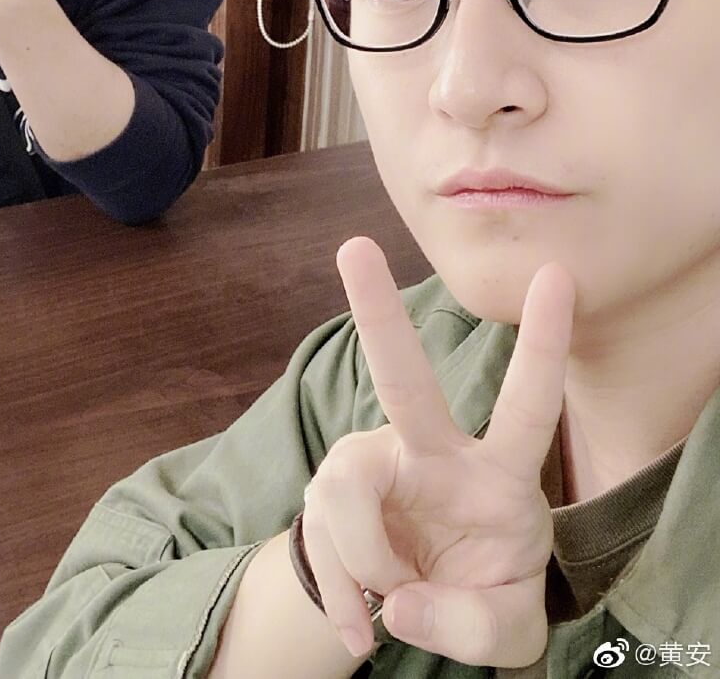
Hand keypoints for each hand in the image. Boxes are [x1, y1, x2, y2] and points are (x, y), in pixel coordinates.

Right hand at [302, 237, 574, 665]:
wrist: (413, 614)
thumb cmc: (479, 599)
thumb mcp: (506, 633)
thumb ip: (471, 627)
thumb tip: (400, 600)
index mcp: (496, 477)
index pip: (526, 407)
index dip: (543, 344)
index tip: (559, 274)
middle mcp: (431, 454)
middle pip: (403, 381)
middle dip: (378, 312)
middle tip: (353, 247)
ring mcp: (373, 469)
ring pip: (346, 491)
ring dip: (366, 563)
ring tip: (388, 608)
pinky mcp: (328, 497)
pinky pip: (321, 543)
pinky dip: (343, 600)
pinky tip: (362, 627)